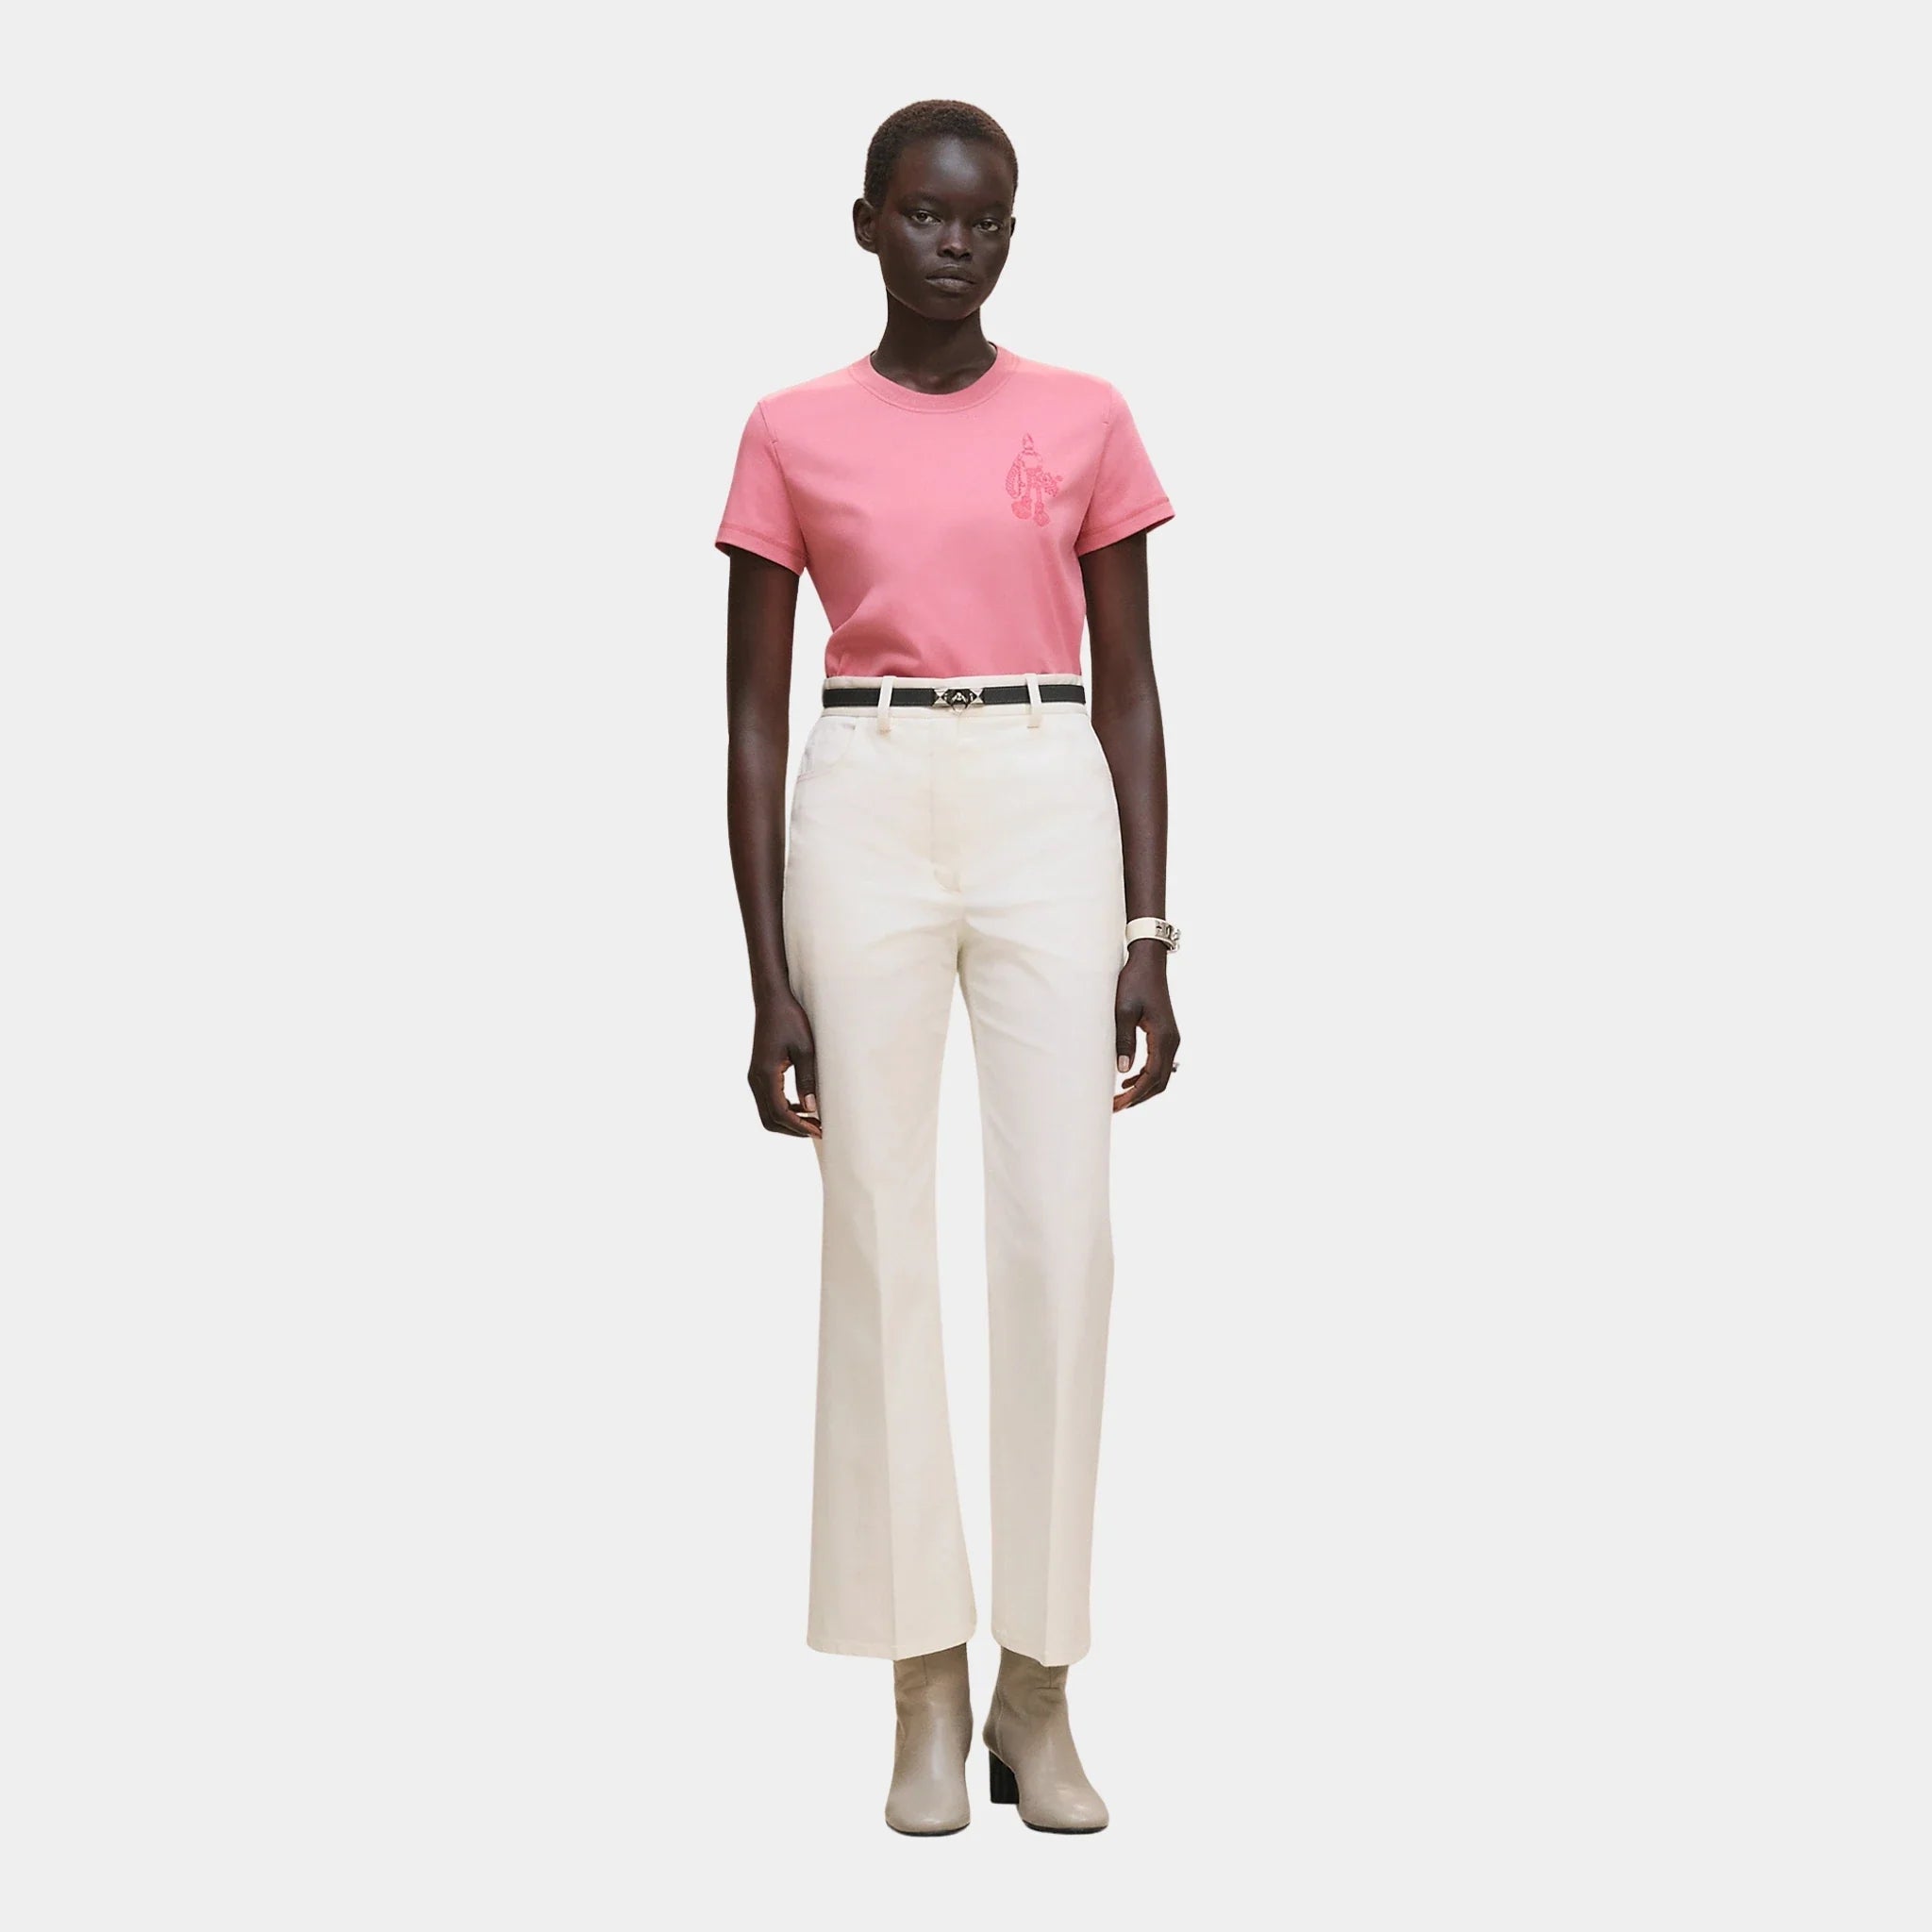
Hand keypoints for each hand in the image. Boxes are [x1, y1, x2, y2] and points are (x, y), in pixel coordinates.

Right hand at [748, 992, 821, 1137]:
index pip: (780, 1112)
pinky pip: (767, 1101)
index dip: (800, 1126)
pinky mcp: (758, 1073)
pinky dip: (783, 1110)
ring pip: (766, 1113)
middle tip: (817, 1129)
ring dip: (788, 1122)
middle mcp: (755, 1079)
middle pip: (769, 1119)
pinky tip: (802, 1107)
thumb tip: (811, 1108)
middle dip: (792, 1130)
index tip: (820, 1130)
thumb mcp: (805, 1049)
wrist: (772, 1001)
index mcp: (766, 1074)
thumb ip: (807, 1079)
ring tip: (812, 1121)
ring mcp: (754, 1077)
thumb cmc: (790, 1020)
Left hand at [1113, 944, 1179, 1110]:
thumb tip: (1122, 1070)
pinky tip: (1127, 1079)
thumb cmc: (1134, 982)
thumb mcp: (1123, 1011)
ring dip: (1142, 1089)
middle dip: (1139, 1097)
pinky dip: (1145, 1076)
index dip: (1135, 1094)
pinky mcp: (1165, 1034)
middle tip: (1116, 1107)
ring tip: (1120, 1098)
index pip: (1153, 1077)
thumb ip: (1124, 1041)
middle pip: (1160, 1082)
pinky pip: (1159, 1063)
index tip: (1118, 1104)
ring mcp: (1171, 1038)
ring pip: (1161, 1075)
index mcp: (1164, 1038)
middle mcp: (1172, 1041)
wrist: (1148, 962)